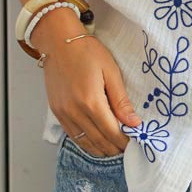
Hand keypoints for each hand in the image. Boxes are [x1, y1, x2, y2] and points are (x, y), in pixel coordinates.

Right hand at [35, 16, 141, 156]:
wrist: (58, 42)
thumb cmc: (87, 52)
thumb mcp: (110, 71)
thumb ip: (121, 100)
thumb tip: (134, 122)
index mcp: (91, 101)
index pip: (111, 132)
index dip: (124, 141)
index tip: (134, 144)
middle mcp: (75, 112)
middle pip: (98, 140)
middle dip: (114, 148)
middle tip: (126, 149)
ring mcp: (63, 113)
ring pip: (84, 142)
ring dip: (100, 149)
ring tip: (113, 149)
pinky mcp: (56, 112)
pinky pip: (72, 135)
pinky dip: (85, 142)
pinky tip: (95, 142)